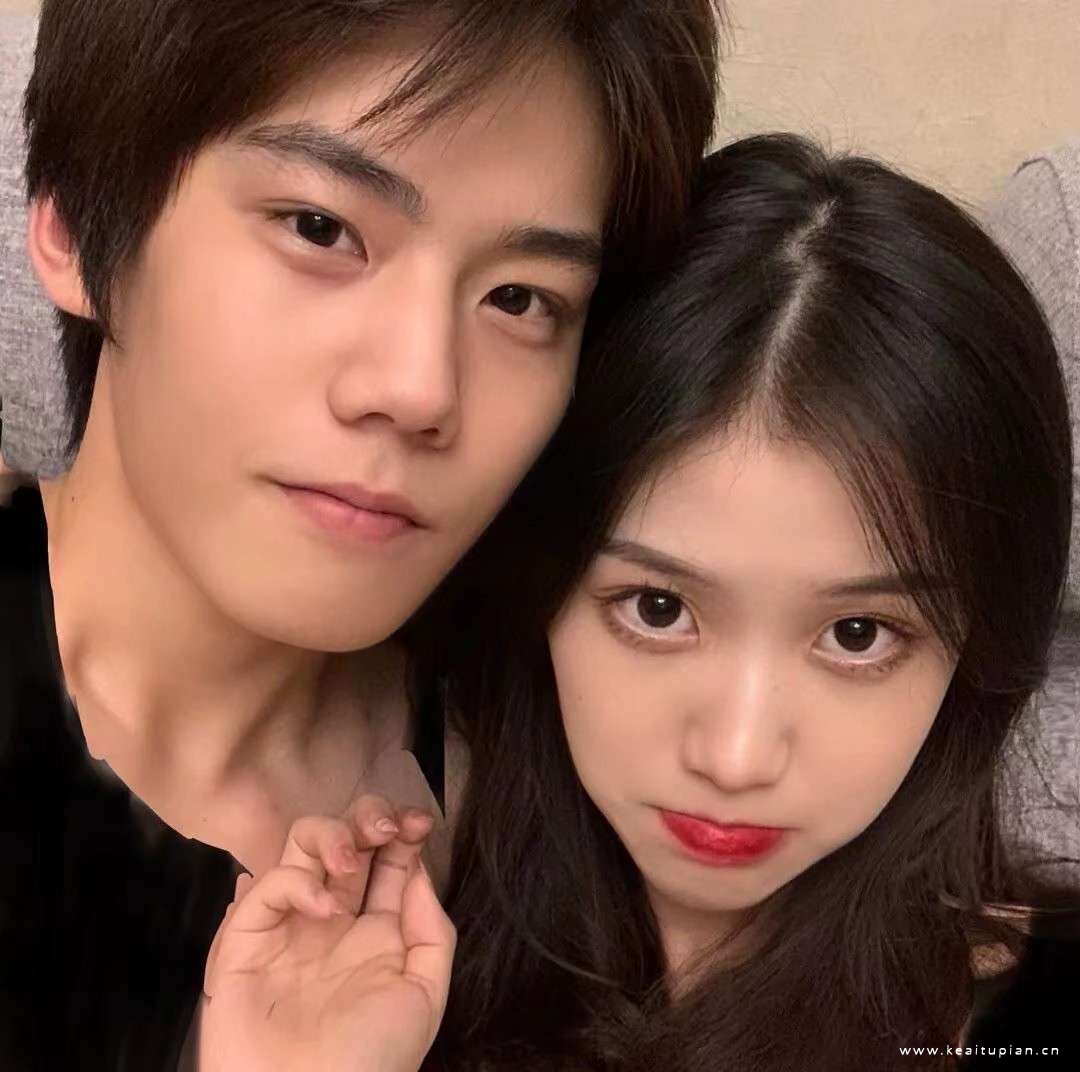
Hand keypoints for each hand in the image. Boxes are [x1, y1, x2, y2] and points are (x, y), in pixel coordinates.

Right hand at [198, 795, 455, 1071]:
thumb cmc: (371, 1063)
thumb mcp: (424, 995)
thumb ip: (431, 929)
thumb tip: (418, 868)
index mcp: (376, 931)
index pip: (388, 859)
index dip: (403, 831)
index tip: (420, 821)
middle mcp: (333, 919)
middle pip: (345, 837)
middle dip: (367, 816)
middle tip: (385, 827)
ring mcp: (289, 925)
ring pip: (300, 844)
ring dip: (331, 834)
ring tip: (352, 861)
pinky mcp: (247, 941)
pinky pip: (267, 887)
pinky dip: (298, 883)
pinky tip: (326, 909)